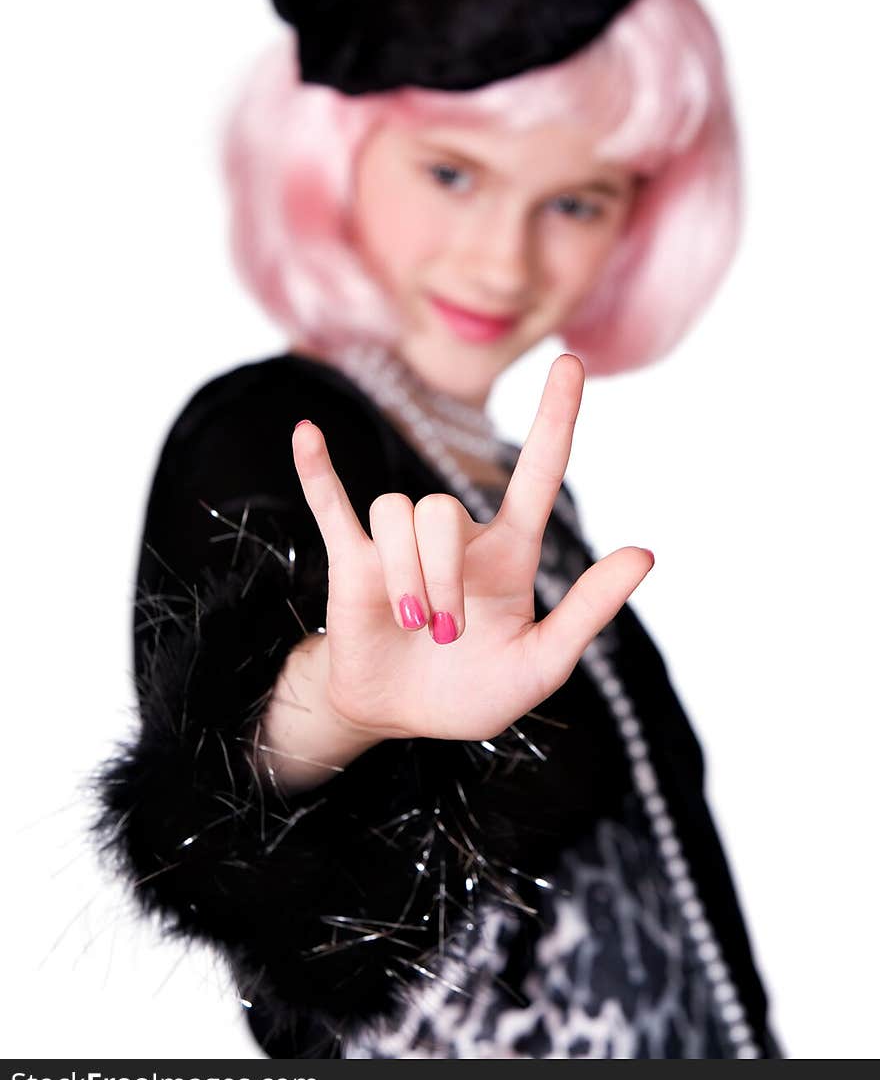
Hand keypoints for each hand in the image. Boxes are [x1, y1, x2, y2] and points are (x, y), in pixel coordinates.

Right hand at [290, 353, 652, 742]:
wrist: (402, 716)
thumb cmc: (476, 689)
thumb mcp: (542, 664)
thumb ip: (588, 610)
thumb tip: (644, 553)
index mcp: (509, 552)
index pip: (538, 472)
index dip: (556, 418)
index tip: (570, 363)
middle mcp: (456, 536)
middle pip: (442, 509)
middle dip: (442, 577)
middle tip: (446, 635)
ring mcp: (400, 544)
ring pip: (396, 513)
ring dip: (404, 576)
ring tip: (411, 625)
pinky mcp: (353, 560)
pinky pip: (333, 503)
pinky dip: (318, 470)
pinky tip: (306, 433)